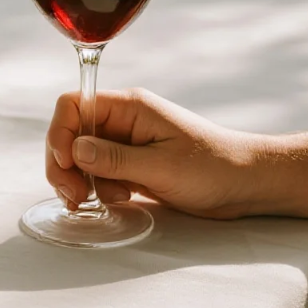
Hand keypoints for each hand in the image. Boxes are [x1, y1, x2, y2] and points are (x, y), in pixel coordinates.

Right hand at [45, 89, 307, 224]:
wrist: (246, 184)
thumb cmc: (213, 168)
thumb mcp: (160, 166)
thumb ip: (113, 159)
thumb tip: (75, 149)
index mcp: (129, 107)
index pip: (73, 105)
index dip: (60, 134)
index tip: (67, 166)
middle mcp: (123, 121)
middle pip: (71, 134)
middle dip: (65, 165)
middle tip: (75, 196)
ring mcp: (127, 144)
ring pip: (81, 158)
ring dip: (81, 181)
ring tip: (99, 201)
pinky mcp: (133, 166)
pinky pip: (100, 174)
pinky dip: (99, 190)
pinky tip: (119, 201)